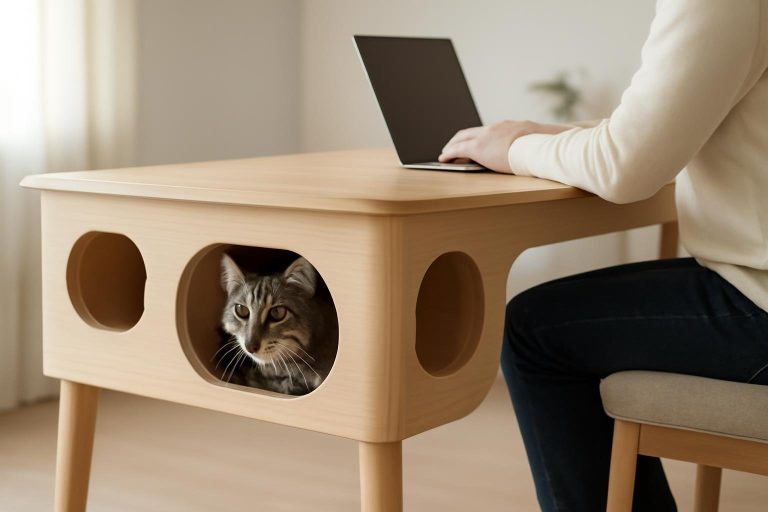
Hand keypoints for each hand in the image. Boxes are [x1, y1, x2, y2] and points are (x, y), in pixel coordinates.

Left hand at [438, 120, 572, 171]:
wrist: (542, 146)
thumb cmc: (547, 148)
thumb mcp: (541, 144)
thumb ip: (535, 145)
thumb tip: (544, 151)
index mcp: (510, 126)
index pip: (488, 130)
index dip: (478, 136)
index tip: (474, 141)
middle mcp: (496, 127)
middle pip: (470, 131)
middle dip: (459, 139)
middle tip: (452, 146)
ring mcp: (486, 136)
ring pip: (461, 138)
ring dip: (451, 146)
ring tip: (445, 154)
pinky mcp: (478, 147)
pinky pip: (457, 150)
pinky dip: (449, 154)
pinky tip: (443, 159)